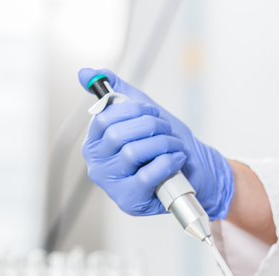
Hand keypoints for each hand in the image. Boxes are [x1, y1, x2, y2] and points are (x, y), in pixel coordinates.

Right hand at [78, 68, 234, 218]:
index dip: (133, 110)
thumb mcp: (141, 113)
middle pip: (118, 134)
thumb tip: (85, 73)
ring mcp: (111, 184)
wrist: (193, 172)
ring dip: (162, 144)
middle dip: (151, 127)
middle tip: (166, 131)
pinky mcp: (129, 199)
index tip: (152, 112)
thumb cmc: (164, 145)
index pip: (104, 117)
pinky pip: (146, 175)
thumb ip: (116, 92)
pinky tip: (176, 160)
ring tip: (174, 146)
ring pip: (133, 152)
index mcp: (95, 142)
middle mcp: (98, 164)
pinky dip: (167, 162)